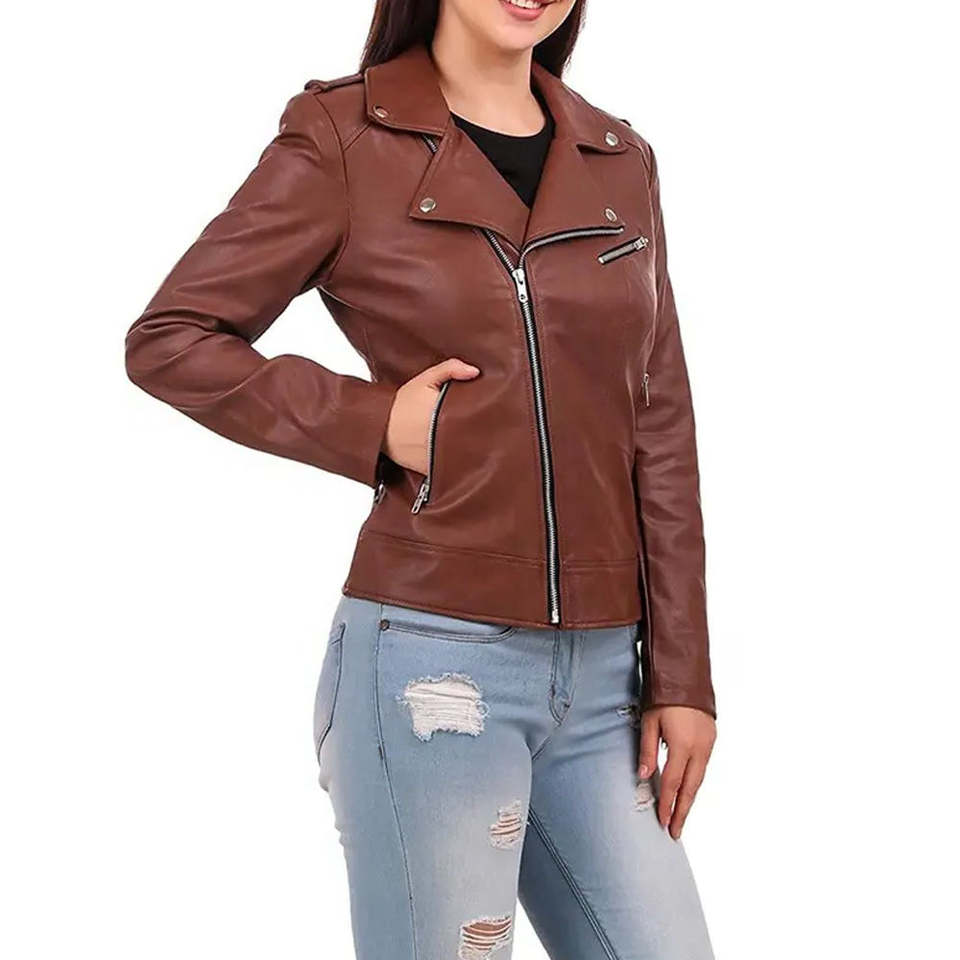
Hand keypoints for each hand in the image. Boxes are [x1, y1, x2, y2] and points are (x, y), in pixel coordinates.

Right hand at [382, 358, 480, 472]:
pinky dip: (457, 462)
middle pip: (476, 436)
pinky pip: (452, 468)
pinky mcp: (431, 470)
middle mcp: (442, 436)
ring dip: (472, 448)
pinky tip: (456, 452)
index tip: (489, 409)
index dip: (487, 413)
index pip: (476, 414)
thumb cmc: (400, 405)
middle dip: (481, 431)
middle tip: (482, 424)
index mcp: (443, 411)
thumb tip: (475, 371)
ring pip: (466, 454)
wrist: (379, 428)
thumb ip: (450, 369)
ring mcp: (437, 455)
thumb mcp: (424, 380)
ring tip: (470, 438)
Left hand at [639, 705, 715, 839]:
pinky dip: (695, 781)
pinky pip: (703, 766)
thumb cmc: (663, 695)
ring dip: (690, 798)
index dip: (667, 804)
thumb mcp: (649, 721)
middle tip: (676, 831)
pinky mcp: (712, 737)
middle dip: (682, 811)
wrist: (686, 674)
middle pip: (691, 788)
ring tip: (681, 814)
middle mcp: (699, 748)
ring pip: (699, 778)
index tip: (663, 822)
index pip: (672, 783)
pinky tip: (688, 788)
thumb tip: (643, 776)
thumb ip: (647, 751)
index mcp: (682, 745)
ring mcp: (708, 743)